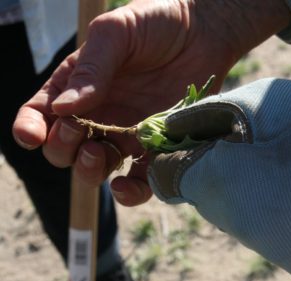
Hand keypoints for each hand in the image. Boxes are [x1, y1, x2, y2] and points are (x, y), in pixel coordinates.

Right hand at [12, 0, 290, 205]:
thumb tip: (63, 108)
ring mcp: (127, 135)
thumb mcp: (117, 33)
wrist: (204, 34)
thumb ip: (91, 68)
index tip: (31, 135)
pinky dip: (131, 191)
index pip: (43, 113)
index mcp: (79, 87)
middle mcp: (100, 116)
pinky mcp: (157, 148)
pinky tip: (125, 185)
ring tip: (98, 153)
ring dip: (89, 171)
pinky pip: (141, 180)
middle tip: (77, 132)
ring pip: (98, 169)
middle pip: (67, 149)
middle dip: (63, 149)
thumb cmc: (157, 24)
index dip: (31, 128)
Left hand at [148, 59, 290, 280]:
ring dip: (248, 198)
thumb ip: (198, 120)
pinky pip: (271, 235)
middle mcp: (235, 225)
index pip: (166, 180)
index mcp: (214, 184)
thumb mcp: (245, 105)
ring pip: (239, 218)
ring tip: (282, 175)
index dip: (174, 160)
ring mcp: (268, 248)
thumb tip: (169, 130)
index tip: (189, 147)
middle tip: (250, 156)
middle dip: (216, 178)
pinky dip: (276, 216)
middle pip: (207, 200)